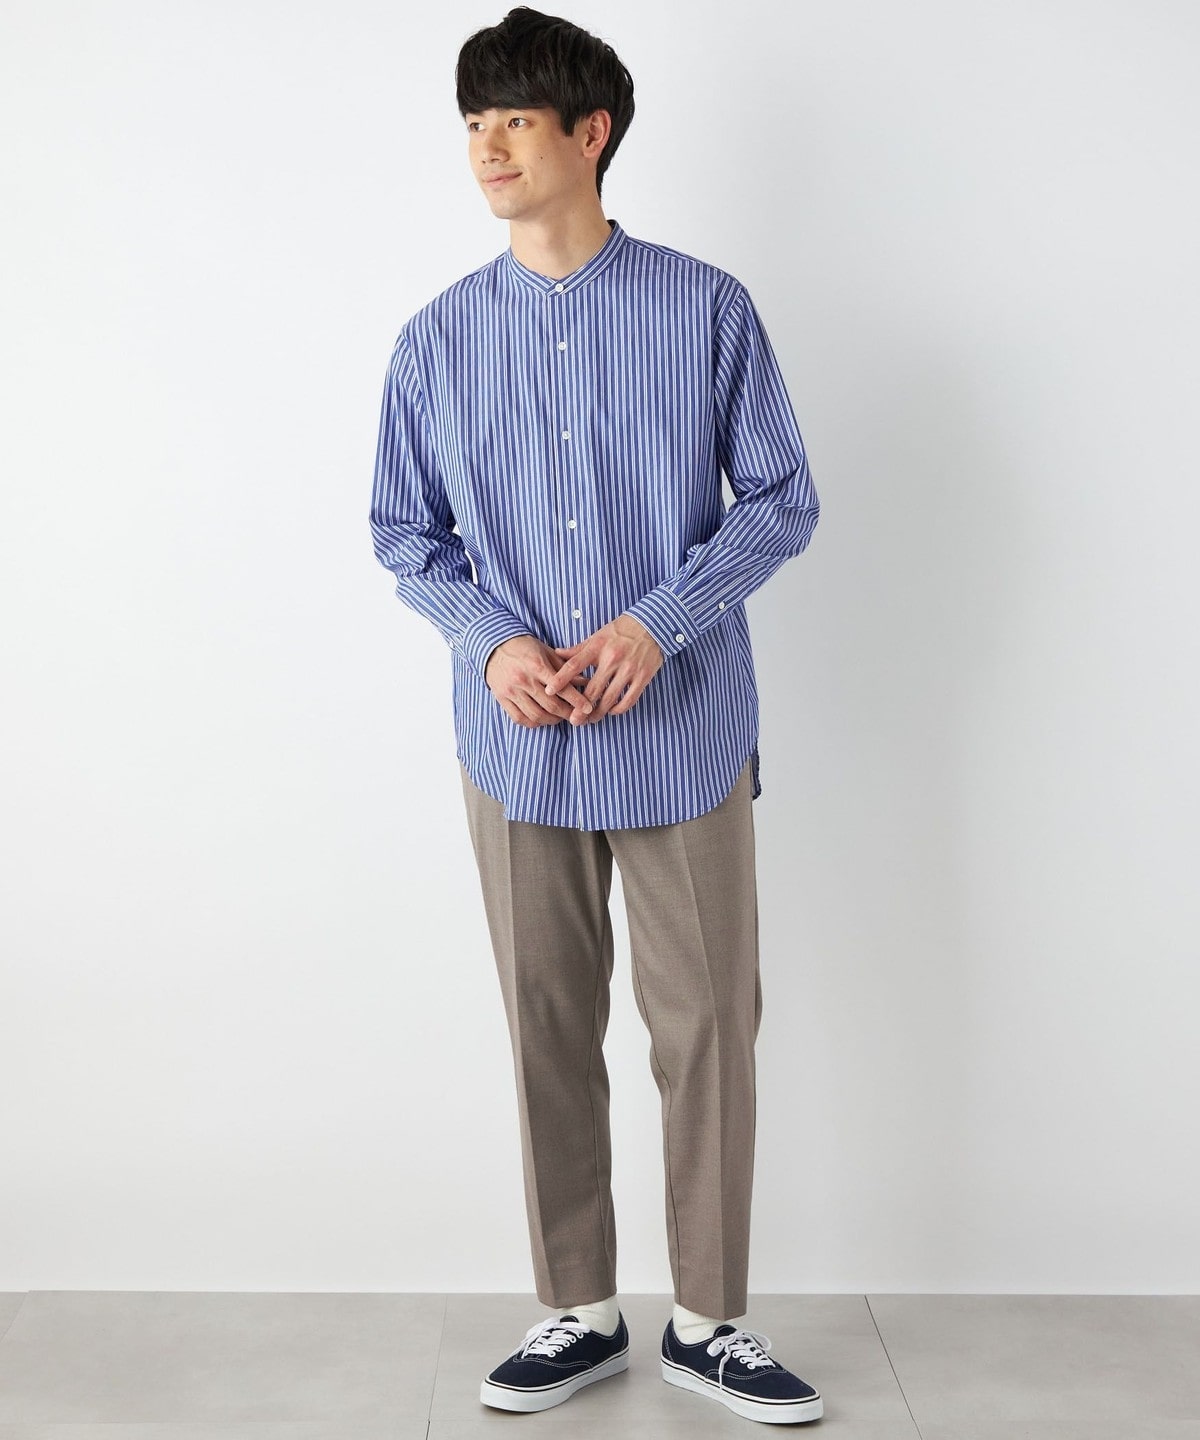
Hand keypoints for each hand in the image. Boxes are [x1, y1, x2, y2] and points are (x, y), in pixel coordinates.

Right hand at [484, 634, 595, 728]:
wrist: (494, 646)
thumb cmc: (524, 647)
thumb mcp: (546, 652)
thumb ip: (564, 668)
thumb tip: (585, 681)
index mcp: (536, 665)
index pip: (562, 688)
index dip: (577, 701)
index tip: (588, 708)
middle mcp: (524, 680)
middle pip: (551, 705)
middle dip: (568, 714)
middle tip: (577, 716)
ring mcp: (512, 691)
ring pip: (536, 715)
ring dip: (552, 720)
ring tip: (560, 718)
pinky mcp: (502, 698)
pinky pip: (520, 719)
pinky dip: (534, 723)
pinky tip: (542, 719)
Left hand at [543, 613, 663, 721]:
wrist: (653, 625)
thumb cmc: (622, 630)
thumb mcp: (598, 636)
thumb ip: (578, 649)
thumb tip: (557, 653)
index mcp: (598, 647)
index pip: (574, 665)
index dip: (560, 679)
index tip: (549, 691)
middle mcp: (612, 659)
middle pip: (592, 690)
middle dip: (581, 709)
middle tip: (573, 720)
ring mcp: (629, 669)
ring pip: (609, 699)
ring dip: (598, 713)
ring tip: (591, 719)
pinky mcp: (643, 677)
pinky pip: (628, 701)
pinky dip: (618, 709)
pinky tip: (611, 711)